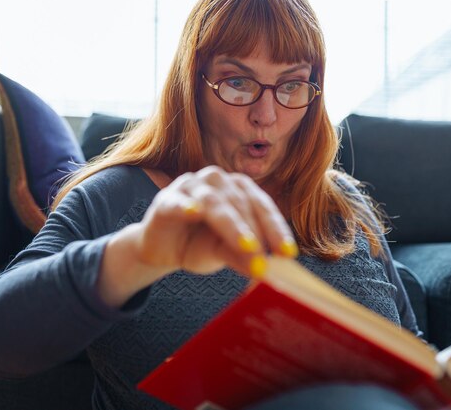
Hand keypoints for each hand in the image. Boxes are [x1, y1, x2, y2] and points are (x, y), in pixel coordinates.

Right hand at [136, 166, 297, 277]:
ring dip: (231, 225)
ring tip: (247, 245)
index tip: (288, 253)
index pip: (262, 206)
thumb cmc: (197, 245)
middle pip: (241, 204)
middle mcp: (217, 181)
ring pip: (214, 203)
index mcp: (238, 189)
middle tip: (264, 259)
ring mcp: (190, 186)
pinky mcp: (166, 199)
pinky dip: (185, 206)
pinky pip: (177, 202)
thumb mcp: (223, 253)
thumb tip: (265, 270)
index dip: (276, 229)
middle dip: (255, 232)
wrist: (162, 250)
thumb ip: (243, 256)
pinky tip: (194, 213)